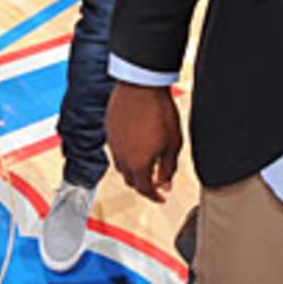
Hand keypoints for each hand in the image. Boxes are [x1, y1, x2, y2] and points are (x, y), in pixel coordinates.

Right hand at [105, 82, 181, 202]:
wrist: (141, 85)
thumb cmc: (160, 112)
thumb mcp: (173, 144)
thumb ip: (168, 168)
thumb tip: (165, 185)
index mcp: (138, 164)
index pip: (145, 189)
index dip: (155, 196)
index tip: (161, 197)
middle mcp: (121, 156)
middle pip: (130, 179)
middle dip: (143, 184)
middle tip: (156, 180)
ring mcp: (113, 142)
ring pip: (121, 164)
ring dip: (133, 169)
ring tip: (146, 162)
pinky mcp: (109, 129)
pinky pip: (116, 148)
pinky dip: (126, 152)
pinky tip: (137, 143)